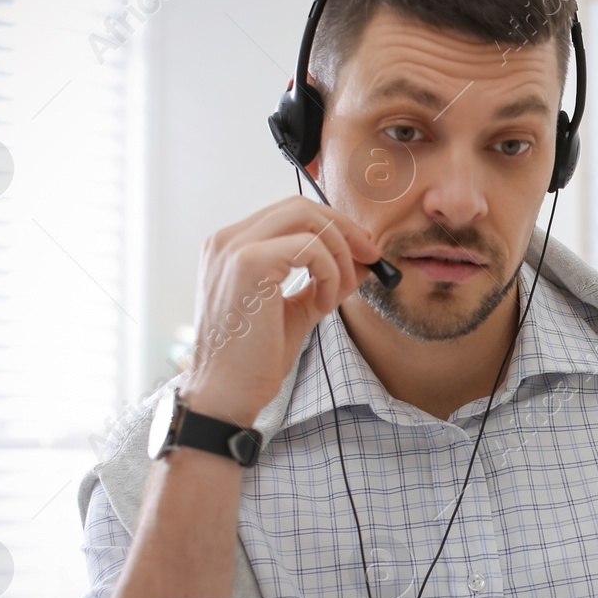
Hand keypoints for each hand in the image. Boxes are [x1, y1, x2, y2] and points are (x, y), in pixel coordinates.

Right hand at [183, 196, 379, 425]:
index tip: (361, 250)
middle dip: (344, 229)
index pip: (290, 212)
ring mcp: (234, 248)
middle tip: (370, 258)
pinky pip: (310, 248)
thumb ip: (326, 279)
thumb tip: (366, 261)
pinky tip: (324, 303)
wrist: (228, 392)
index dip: (333, 225)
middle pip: (301, 206)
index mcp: (232, 246)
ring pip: (308, 219)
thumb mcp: (299, 308)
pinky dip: (330, 272)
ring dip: (339, 253)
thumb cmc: (255, 357)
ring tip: (339, 292)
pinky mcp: (249, 263)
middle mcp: (227, 239)